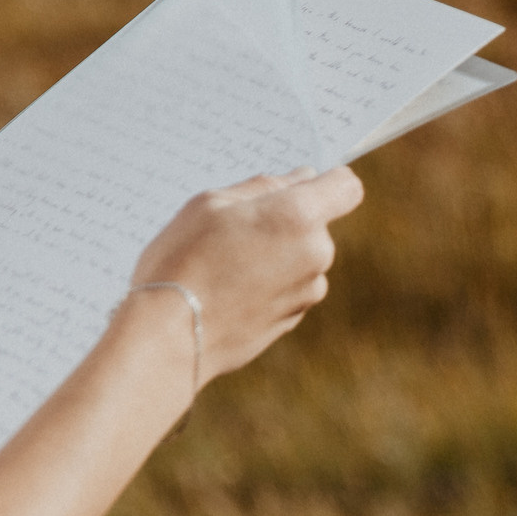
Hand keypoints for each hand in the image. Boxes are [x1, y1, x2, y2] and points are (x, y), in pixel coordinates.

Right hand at [131, 166, 364, 387]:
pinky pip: (286, 288)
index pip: (346, 187)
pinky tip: (227, 292)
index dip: (328, 181)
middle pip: (314, 225)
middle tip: (231, 230)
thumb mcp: (211, 204)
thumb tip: (300, 178)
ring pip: (299, 259)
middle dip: (282, 222)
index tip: (301, 185)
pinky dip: (265, 285)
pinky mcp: (293, 319)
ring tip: (223, 266)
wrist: (170, 337)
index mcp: (299, 217)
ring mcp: (307, 292)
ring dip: (272, 255)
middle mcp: (315, 255)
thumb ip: (263, 187)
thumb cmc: (183, 262)